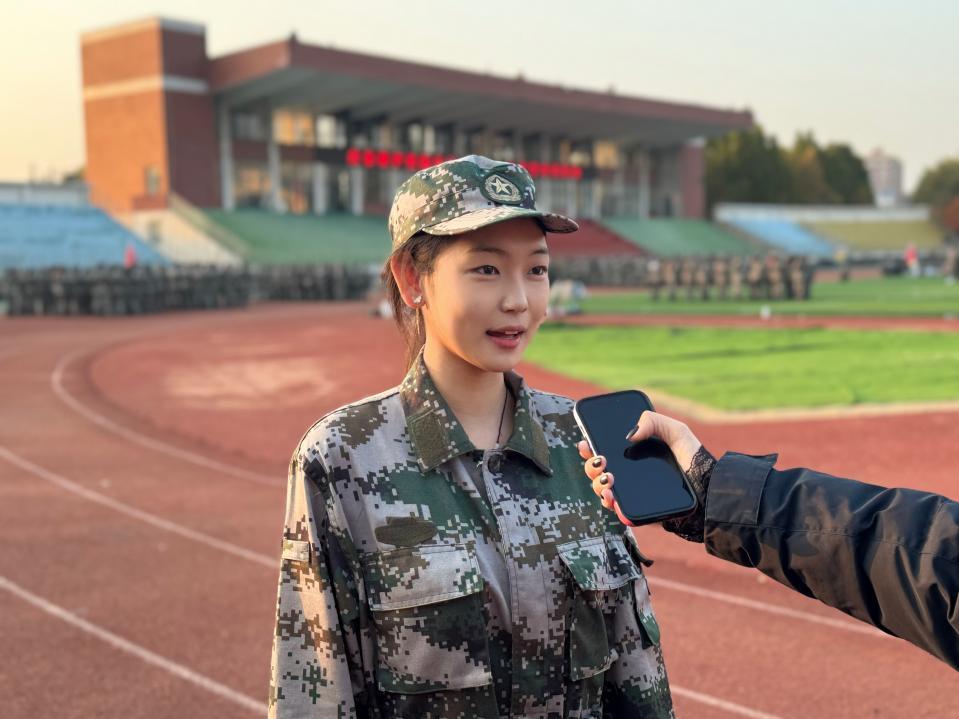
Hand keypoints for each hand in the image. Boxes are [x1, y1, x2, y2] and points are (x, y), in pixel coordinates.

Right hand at [578, 410, 703, 526]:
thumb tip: (629, 435)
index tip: (586, 443)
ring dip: (597, 484)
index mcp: (633, 454)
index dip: (590, 447)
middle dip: (591, 465)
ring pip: (602, 490)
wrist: (710, 488)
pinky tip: (611, 496)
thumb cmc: (694, 458)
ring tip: (608, 478)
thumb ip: (653, 421)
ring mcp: (632, 493)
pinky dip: (609, 503)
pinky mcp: (638, 511)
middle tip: (600, 460)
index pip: (604, 450)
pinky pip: (618, 510)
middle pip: (597, 470)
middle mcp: (629, 474)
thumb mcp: (676, 430)